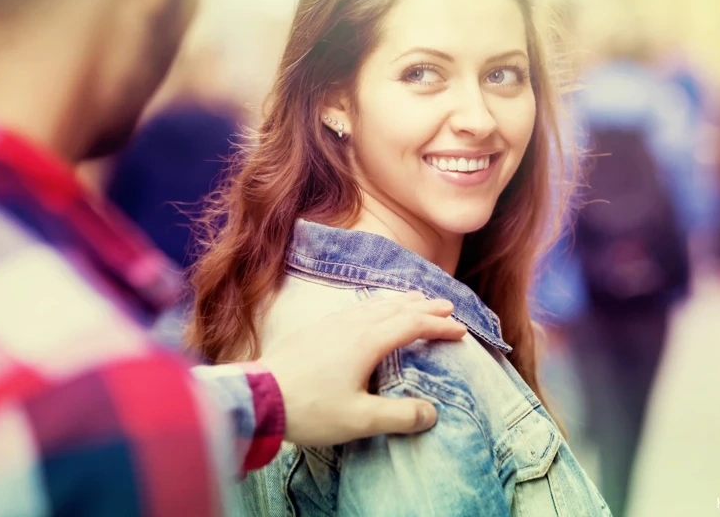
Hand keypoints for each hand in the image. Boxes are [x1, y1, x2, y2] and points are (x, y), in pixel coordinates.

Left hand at [259, 291, 465, 446]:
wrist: (259, 396)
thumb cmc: (310, 408)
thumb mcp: (359, 420)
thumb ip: (399, 416)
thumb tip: (432, 413)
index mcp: (368, 341)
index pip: (413, 325)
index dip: (439, 326)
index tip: (460, 331)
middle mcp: (353, 324)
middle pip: (397, 307)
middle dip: (425, 307)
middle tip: (447, 306)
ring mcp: (332, 323)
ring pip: (375, 303)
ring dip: (401, 301)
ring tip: (415, 299)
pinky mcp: (317, 328)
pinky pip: (357, 307)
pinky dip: (377, 304)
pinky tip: (372, 311)